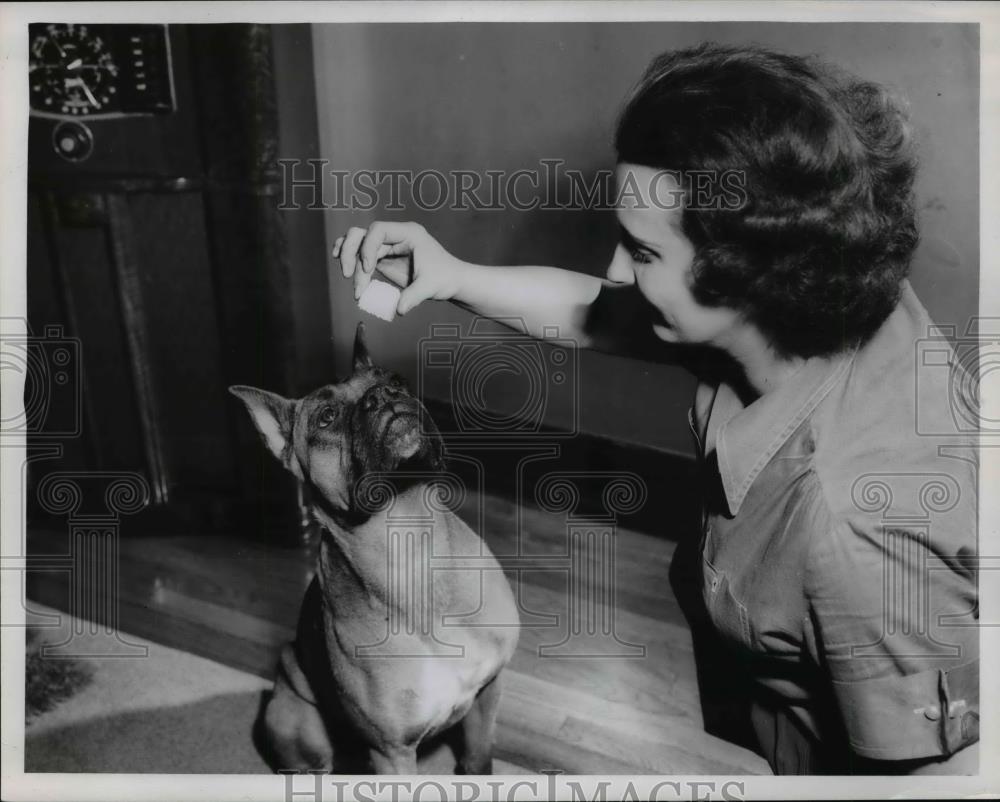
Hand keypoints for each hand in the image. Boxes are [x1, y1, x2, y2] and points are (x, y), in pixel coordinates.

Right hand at [333, 222, 465, 315]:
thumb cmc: (446, 278)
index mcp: (409, 233)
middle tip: (347, 275)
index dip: (368, 247)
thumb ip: (413, 296)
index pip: (378, 230)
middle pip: (362, 234)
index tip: (368, 268)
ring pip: (358, 244)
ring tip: (347, 278)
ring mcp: (389, 245)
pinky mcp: (384, 258)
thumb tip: (399, 309)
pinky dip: (351, 259)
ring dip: (348, 259)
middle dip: (350, 252)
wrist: (452, 281)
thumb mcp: (430, 287)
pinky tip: (344, 268)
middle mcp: (396, 235)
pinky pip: (362, 254)